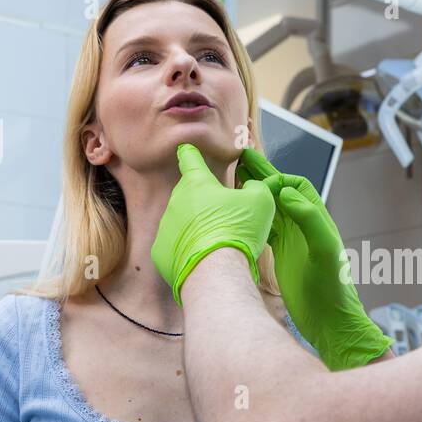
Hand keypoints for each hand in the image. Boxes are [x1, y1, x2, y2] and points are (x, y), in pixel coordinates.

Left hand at [150, 142, 275, 304]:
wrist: (215, 271)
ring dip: (196, 228)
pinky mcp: (161, 252)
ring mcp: (165, 227)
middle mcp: (176, 201)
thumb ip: (256, 187)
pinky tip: (202, 259)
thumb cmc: (238, 230)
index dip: (190, 153)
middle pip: (188, 195)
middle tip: (222, 217)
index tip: (185, 150)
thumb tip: (251, 187)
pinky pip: (175, 247)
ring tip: (215, 243)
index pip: (190, 160)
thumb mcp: (260, 201)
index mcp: (197, 183)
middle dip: (202, 201)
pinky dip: (187, 250)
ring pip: (182, 222)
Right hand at [236, 146, 392, 370]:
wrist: (330, 321)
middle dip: (261, 176)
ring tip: (229, 181)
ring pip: (269, 208)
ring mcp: (292, 240)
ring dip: (252, 194)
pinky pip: (264, 227)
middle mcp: (304, 226)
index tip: (254, 167)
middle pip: (280, 192)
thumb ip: (310, 220)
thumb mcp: (325, 251)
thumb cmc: (333, 288)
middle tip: (237, 158)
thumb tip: (287, 193)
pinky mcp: (281, 254)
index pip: (297, 186)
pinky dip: (251, 216)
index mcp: (317, 219)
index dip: (277, 175)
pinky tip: (235, 213)